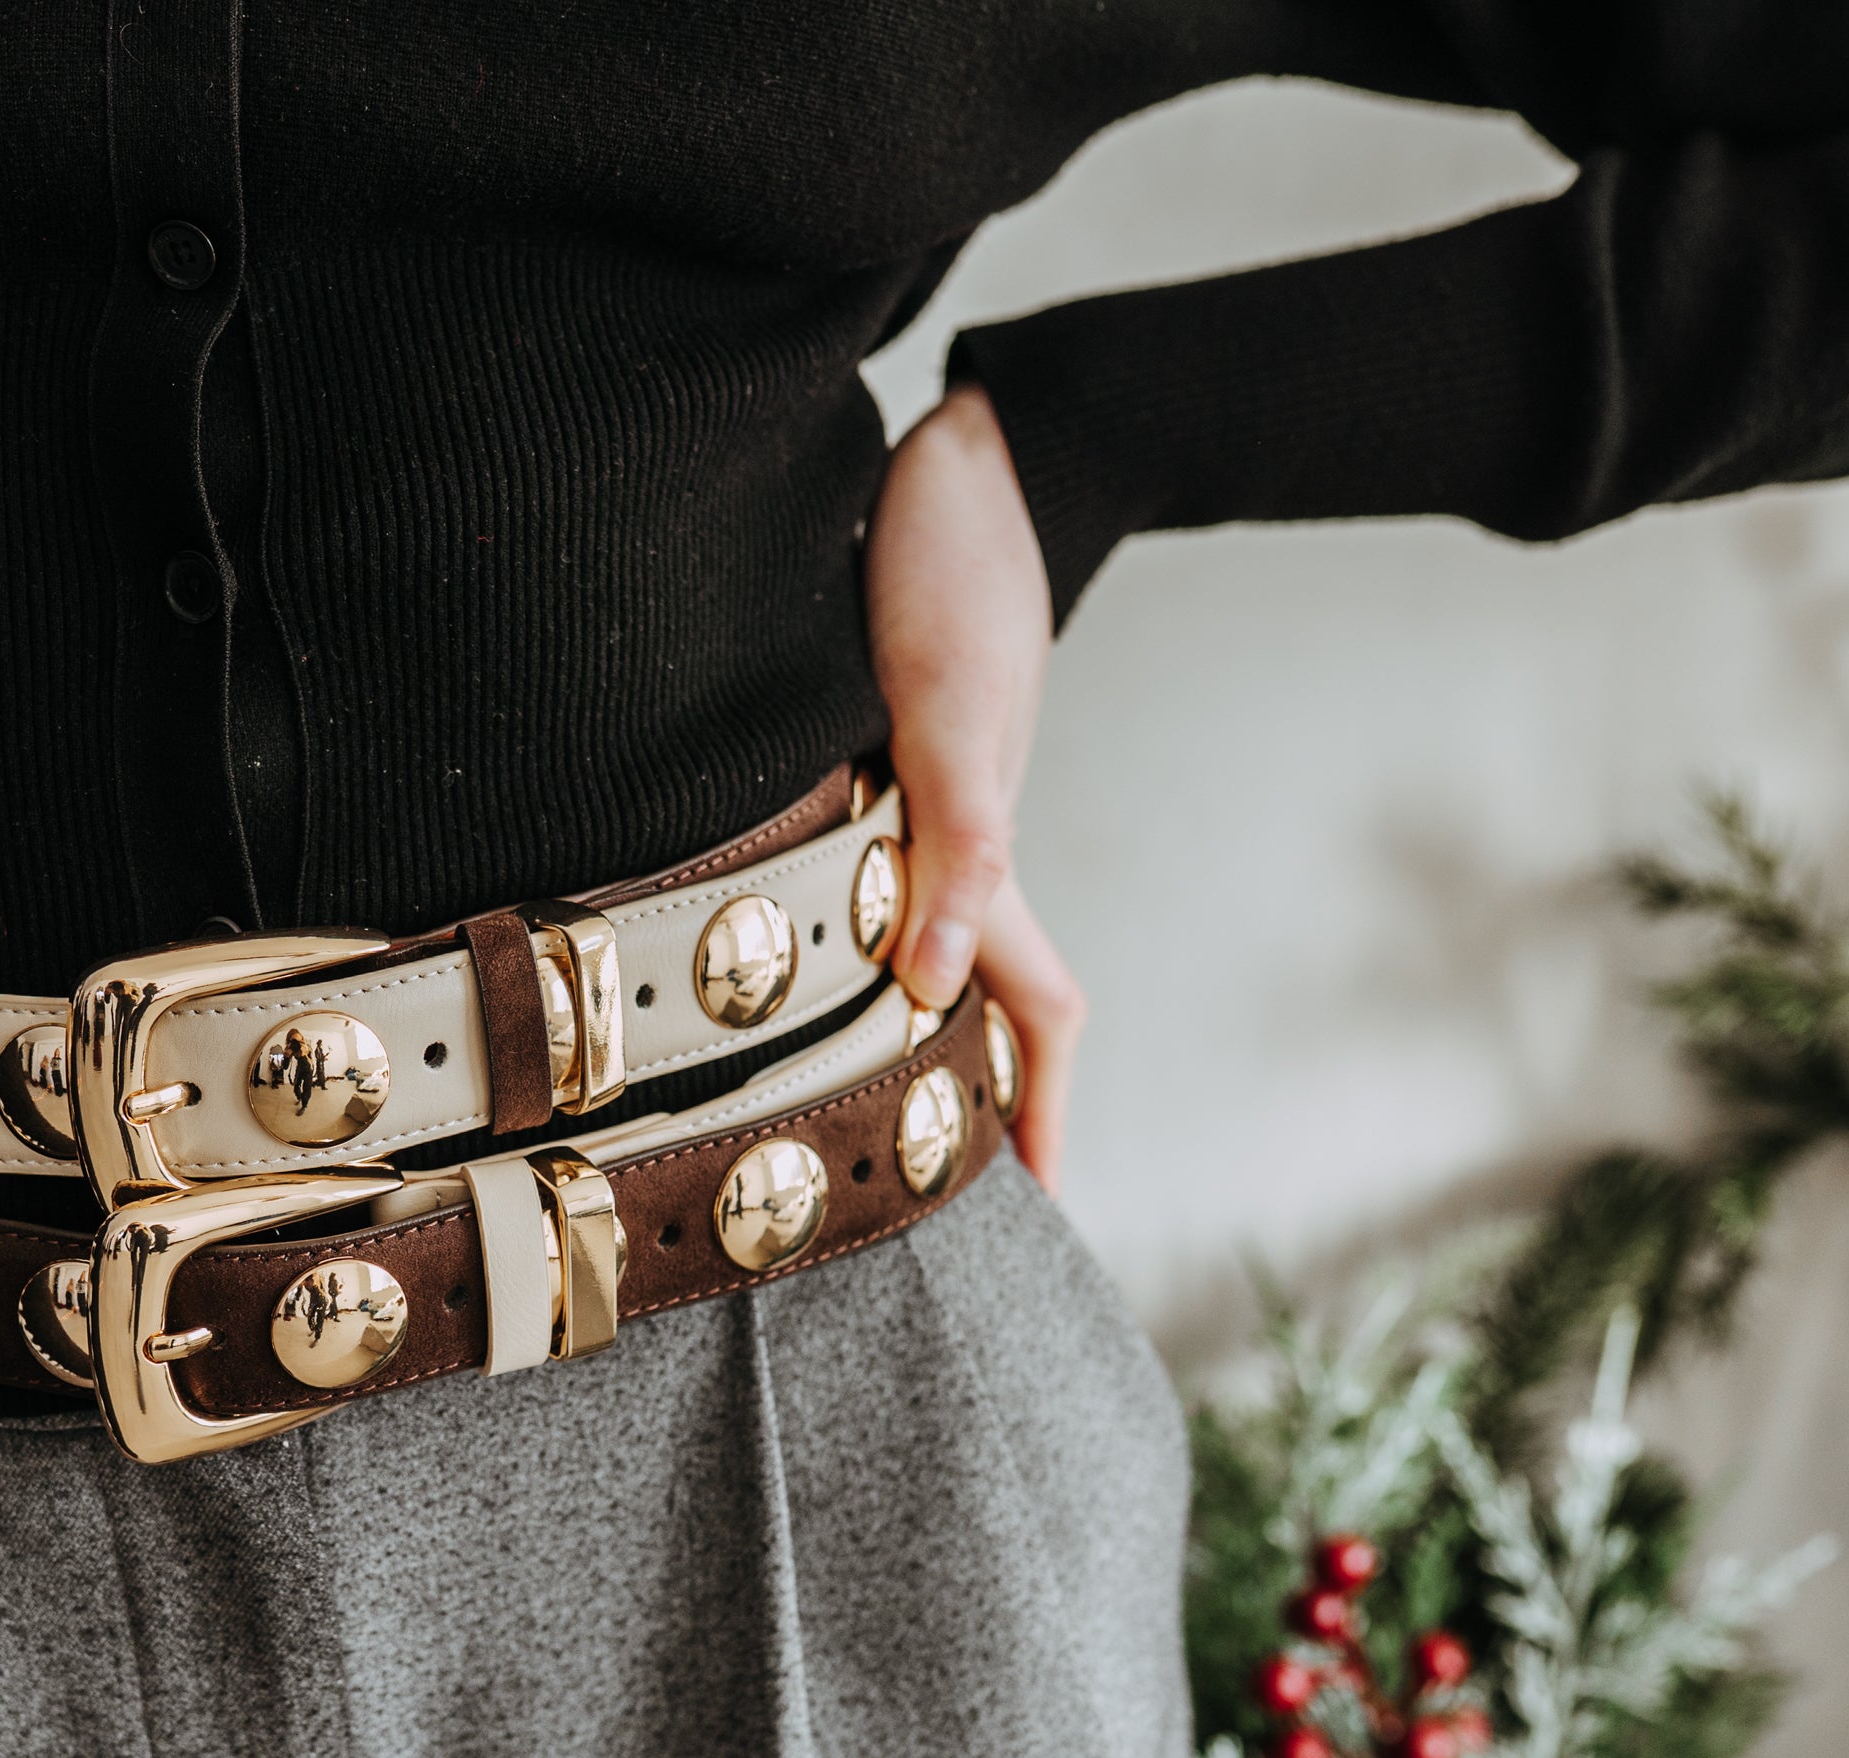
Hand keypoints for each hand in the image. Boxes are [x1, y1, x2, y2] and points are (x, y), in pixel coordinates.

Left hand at [864, 383, 1082, 1186]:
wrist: (972, 450)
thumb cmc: (955, 567)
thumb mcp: (944, 707)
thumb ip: (952, 842)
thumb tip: (929, 988)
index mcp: (979, 856)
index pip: (1033, 1017)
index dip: (1041, 1122)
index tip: (1036, 1216)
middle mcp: (951, 846)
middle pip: (979, 1002)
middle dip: (972, 1106)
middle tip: (930, 1198)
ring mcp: (920, 806)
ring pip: (922, 946)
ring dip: (911, 1029)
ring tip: (871, 1112)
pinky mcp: (879, 758)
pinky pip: (873, 880)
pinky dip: (858, 936)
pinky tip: (807, 953)